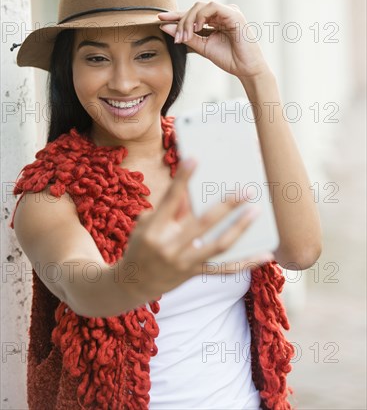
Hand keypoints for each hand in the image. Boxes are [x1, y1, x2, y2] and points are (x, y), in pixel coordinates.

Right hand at [120, 158, 273, 304]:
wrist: (132, 283)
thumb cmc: (141, 244)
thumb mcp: (146, 224)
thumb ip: (170, 208)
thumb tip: (193, 191)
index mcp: (154, 229)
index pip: (170, 200)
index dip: (182, 179)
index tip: (194, 159)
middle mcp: (170, 247)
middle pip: (202, 223)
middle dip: (226, 206)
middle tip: (245, 190)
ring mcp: (184, 263)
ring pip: (218, 246)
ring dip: (239, 228)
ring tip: (256, 211)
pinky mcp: (194, 274)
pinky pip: (224, 270)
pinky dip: (246, 263)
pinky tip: (265, 254)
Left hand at [158, 1, 271, 79]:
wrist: (246, 69)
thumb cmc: (229, 59)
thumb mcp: (203, 47)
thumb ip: (187, 37)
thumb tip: (165, 27)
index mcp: (216, 20)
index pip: (193, 14)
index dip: (176, 16)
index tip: (160, 19)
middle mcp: (222, 13)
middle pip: (195, 8)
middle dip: (181, 21)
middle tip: (176, 37)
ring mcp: (229, 11)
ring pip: (201, 6)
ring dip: (189, 20)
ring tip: (184, 36)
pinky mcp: (233, 14)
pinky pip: (212, 7)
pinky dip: (201, 16)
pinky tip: (196, 28)